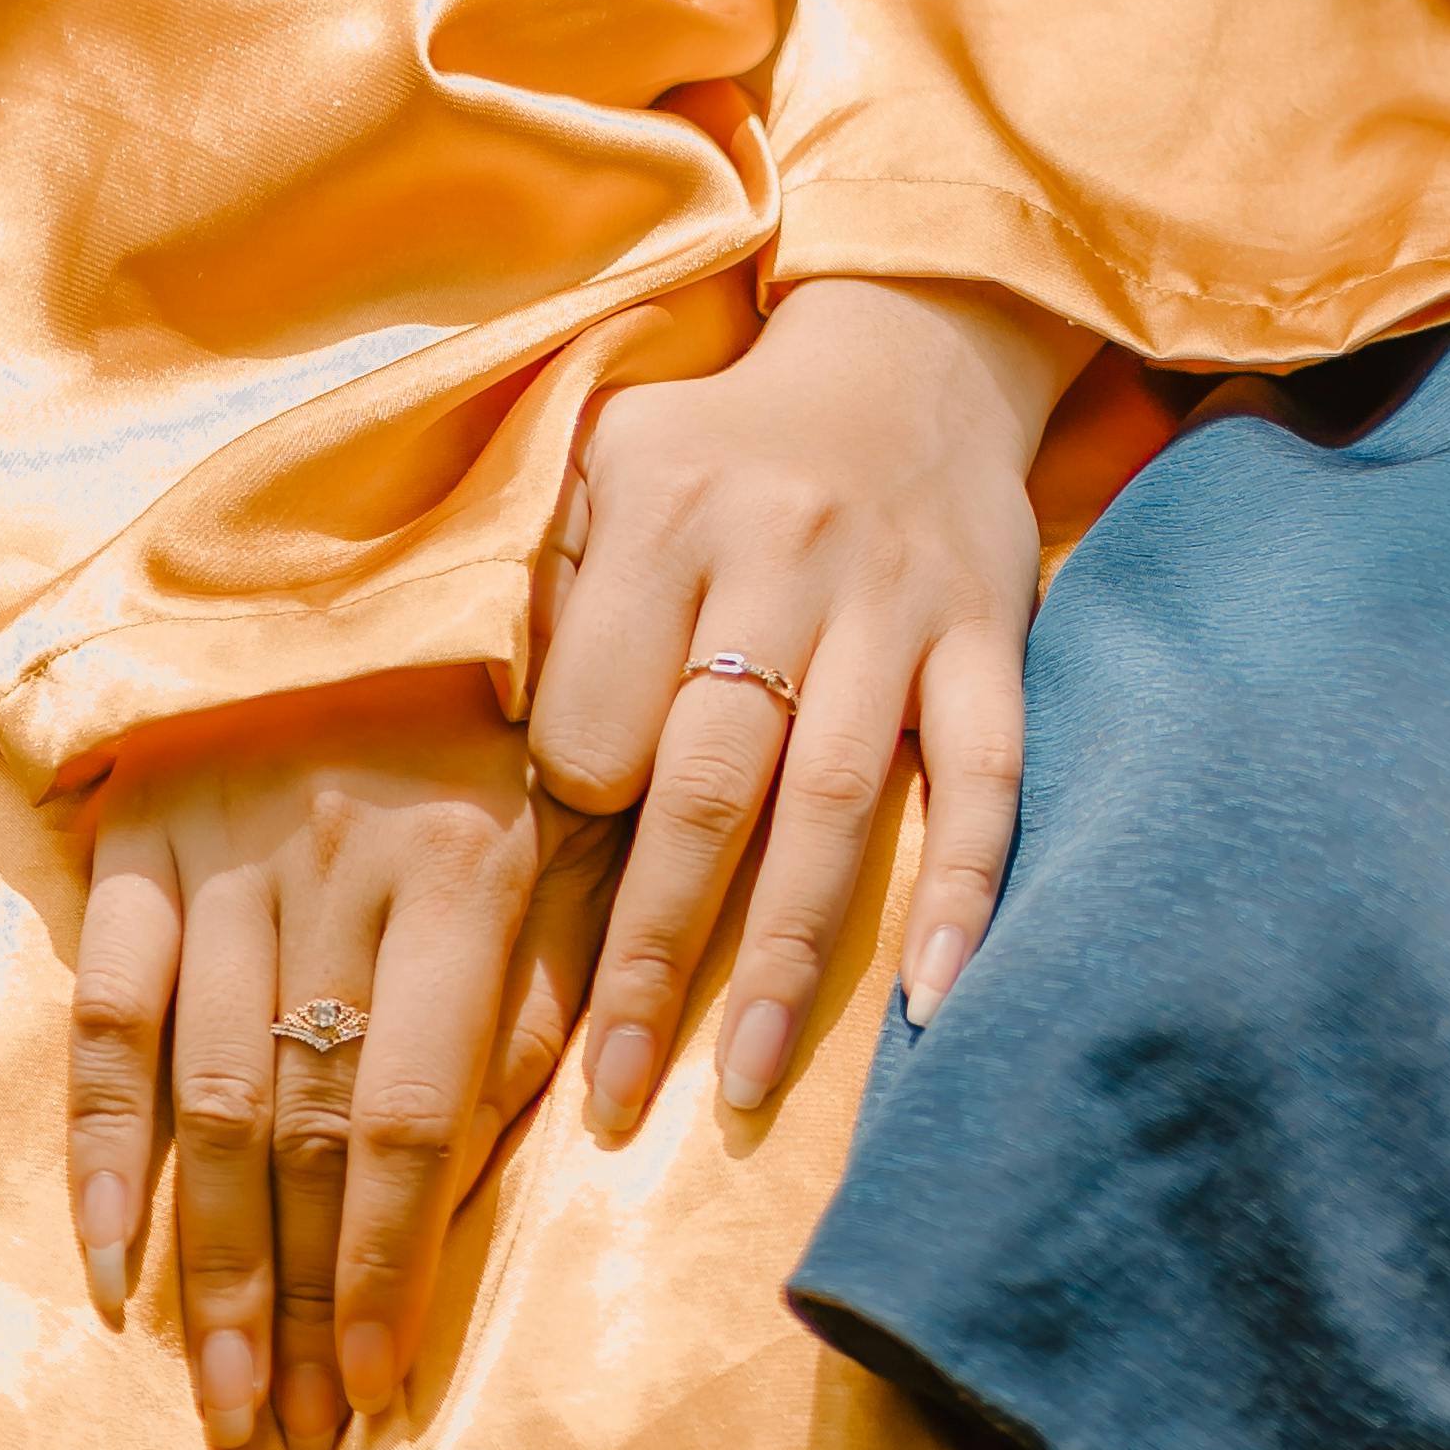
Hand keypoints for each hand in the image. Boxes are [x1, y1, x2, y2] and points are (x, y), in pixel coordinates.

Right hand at [67, 673, 565, 1449]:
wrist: (389, 527)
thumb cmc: (506, 698)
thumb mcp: (579, 813)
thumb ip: (561, 968)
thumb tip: (566, 1131)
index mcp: (465, 861)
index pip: (413, 1111)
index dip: (390, 1264)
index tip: (378, 1389)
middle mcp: (338, 860)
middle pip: (303, 1128)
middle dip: (294, 1301)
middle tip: (279, 1439)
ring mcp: (225, 847)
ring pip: (207, 1096)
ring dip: (205, 1265)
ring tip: (215, 1396)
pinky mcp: (141, 830)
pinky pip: (105, 1014)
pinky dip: (99, 1147)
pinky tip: (108, 1262)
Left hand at [528, 275, 1077, 1153]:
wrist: (908, 349)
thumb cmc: (718, 447)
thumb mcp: (601, 465)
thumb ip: (537, 592)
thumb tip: (458, 758)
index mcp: (667, 511)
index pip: (594, 715)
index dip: (567, 810)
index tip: (535, 891)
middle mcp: (784, 552)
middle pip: (710, 782)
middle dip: (653, 954)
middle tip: (611, 1100)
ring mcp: (897, 597)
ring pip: (840, 798)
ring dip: (787, 958)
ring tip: (739, 1089)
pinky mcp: (991, 627)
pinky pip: (989, 772)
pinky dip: (966, 888)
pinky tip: (934, 1000)